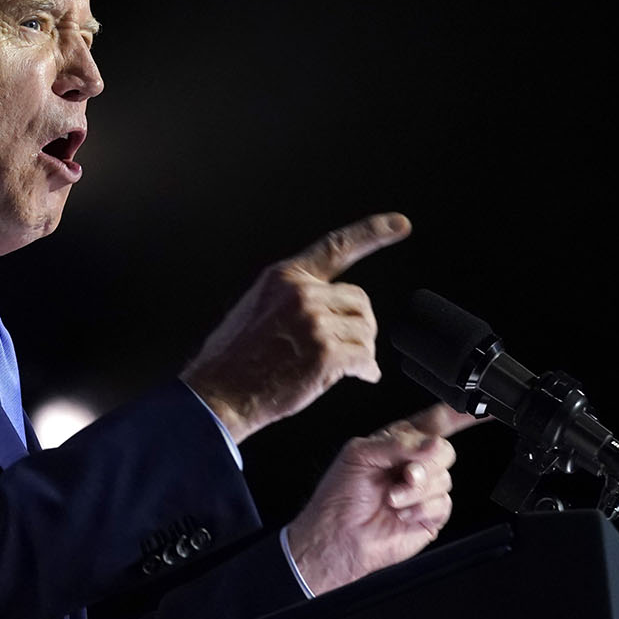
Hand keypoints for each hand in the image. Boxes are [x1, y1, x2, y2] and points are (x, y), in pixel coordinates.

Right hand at [183, 213, 409, 441]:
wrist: (217, 394)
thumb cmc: (234, 359)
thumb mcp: (257, 308)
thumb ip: (293, 298)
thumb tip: (331, 308)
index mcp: (283, 277)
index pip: (337, 247)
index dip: (373, 232)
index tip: (401, 224)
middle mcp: (301, 293)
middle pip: (360, 301)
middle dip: (357, 326)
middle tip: (344, 348)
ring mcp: (314, 323)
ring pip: (365, 331)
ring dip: (360, 351)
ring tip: (340, 366)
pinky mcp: (325, 354)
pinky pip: (365, 359)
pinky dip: (367, 371)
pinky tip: (360, 377)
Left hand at [284, 403, 481, 595]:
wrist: (337, 535)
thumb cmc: (339, 496)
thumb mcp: (360, 455)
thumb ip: (396, 443)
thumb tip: (432, 444)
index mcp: (397, 443)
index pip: (434, 422)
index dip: (458, 414)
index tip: (476, 410)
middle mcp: (413, 464)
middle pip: (445, 450)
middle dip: (426, 463)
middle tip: (404, 474)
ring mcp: (423, 491)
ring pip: (445, 479)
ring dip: (416, 490)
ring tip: (392, 498)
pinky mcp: (430, 515)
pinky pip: (443, 504)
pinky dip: (421, 508)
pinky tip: (401, 513)